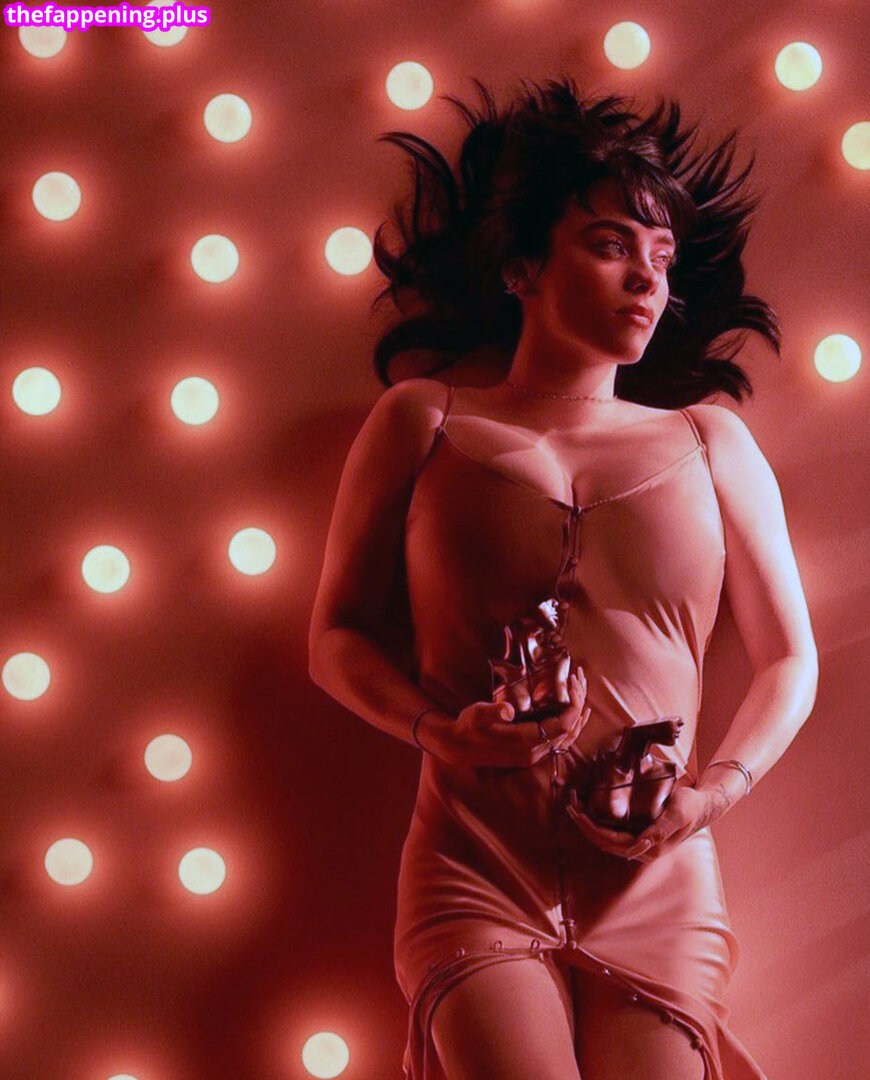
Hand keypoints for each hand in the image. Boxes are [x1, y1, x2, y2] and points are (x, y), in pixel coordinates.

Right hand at [429, 670, 590, 768]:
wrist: (458, 747)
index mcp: (525, 742)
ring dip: (577, 715)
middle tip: (579, 678)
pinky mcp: (531, 753)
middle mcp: (534, 752)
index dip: (573, 705)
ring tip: (582, 692)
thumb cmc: (467, 727)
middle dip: (578, 704)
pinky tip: (575, 714)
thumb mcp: (476, 715)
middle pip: (569, 730)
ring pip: (567, 737)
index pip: (561, 725)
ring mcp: (534, 755)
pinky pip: (559, 741)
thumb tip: (508, 710)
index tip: (573, 682)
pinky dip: (571, 726)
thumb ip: (492, 712)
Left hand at [567, 785, 708, 862]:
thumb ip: (661, 829)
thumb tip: (641, 844)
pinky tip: (588, 811)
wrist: (702, 806)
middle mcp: (641, 849)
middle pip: (605, 842)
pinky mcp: (638, 833)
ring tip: (573, 807)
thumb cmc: (690, 806)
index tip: (578, 814)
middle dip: (585, 826)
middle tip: (569, 806)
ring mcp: (639, 842)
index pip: (612, 842)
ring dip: (588, 824)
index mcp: (650, 848)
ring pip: (606, 838)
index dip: (592, 829)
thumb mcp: (678, 813)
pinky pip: (612, 831)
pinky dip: (597, 822)